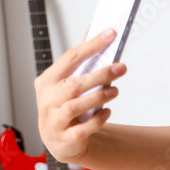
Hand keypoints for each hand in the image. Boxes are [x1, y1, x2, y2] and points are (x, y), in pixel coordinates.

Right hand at [35, 29, 125, 163]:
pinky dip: (97, 120)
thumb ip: (80, 59)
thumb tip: (94, 28)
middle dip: (100, 74)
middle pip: (75, 84)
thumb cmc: (64, 105)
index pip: (70, 58)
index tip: (111, 33)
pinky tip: (108, 112)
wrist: (58, 140)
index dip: (92, 45)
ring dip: (99, 96)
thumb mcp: (66, 82)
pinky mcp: (65, 138)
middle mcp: (47, 99)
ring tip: (115, 90)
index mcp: (48, 81)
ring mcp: (54, 120)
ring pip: (77, 105)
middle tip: (121, 67)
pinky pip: (82, 129)